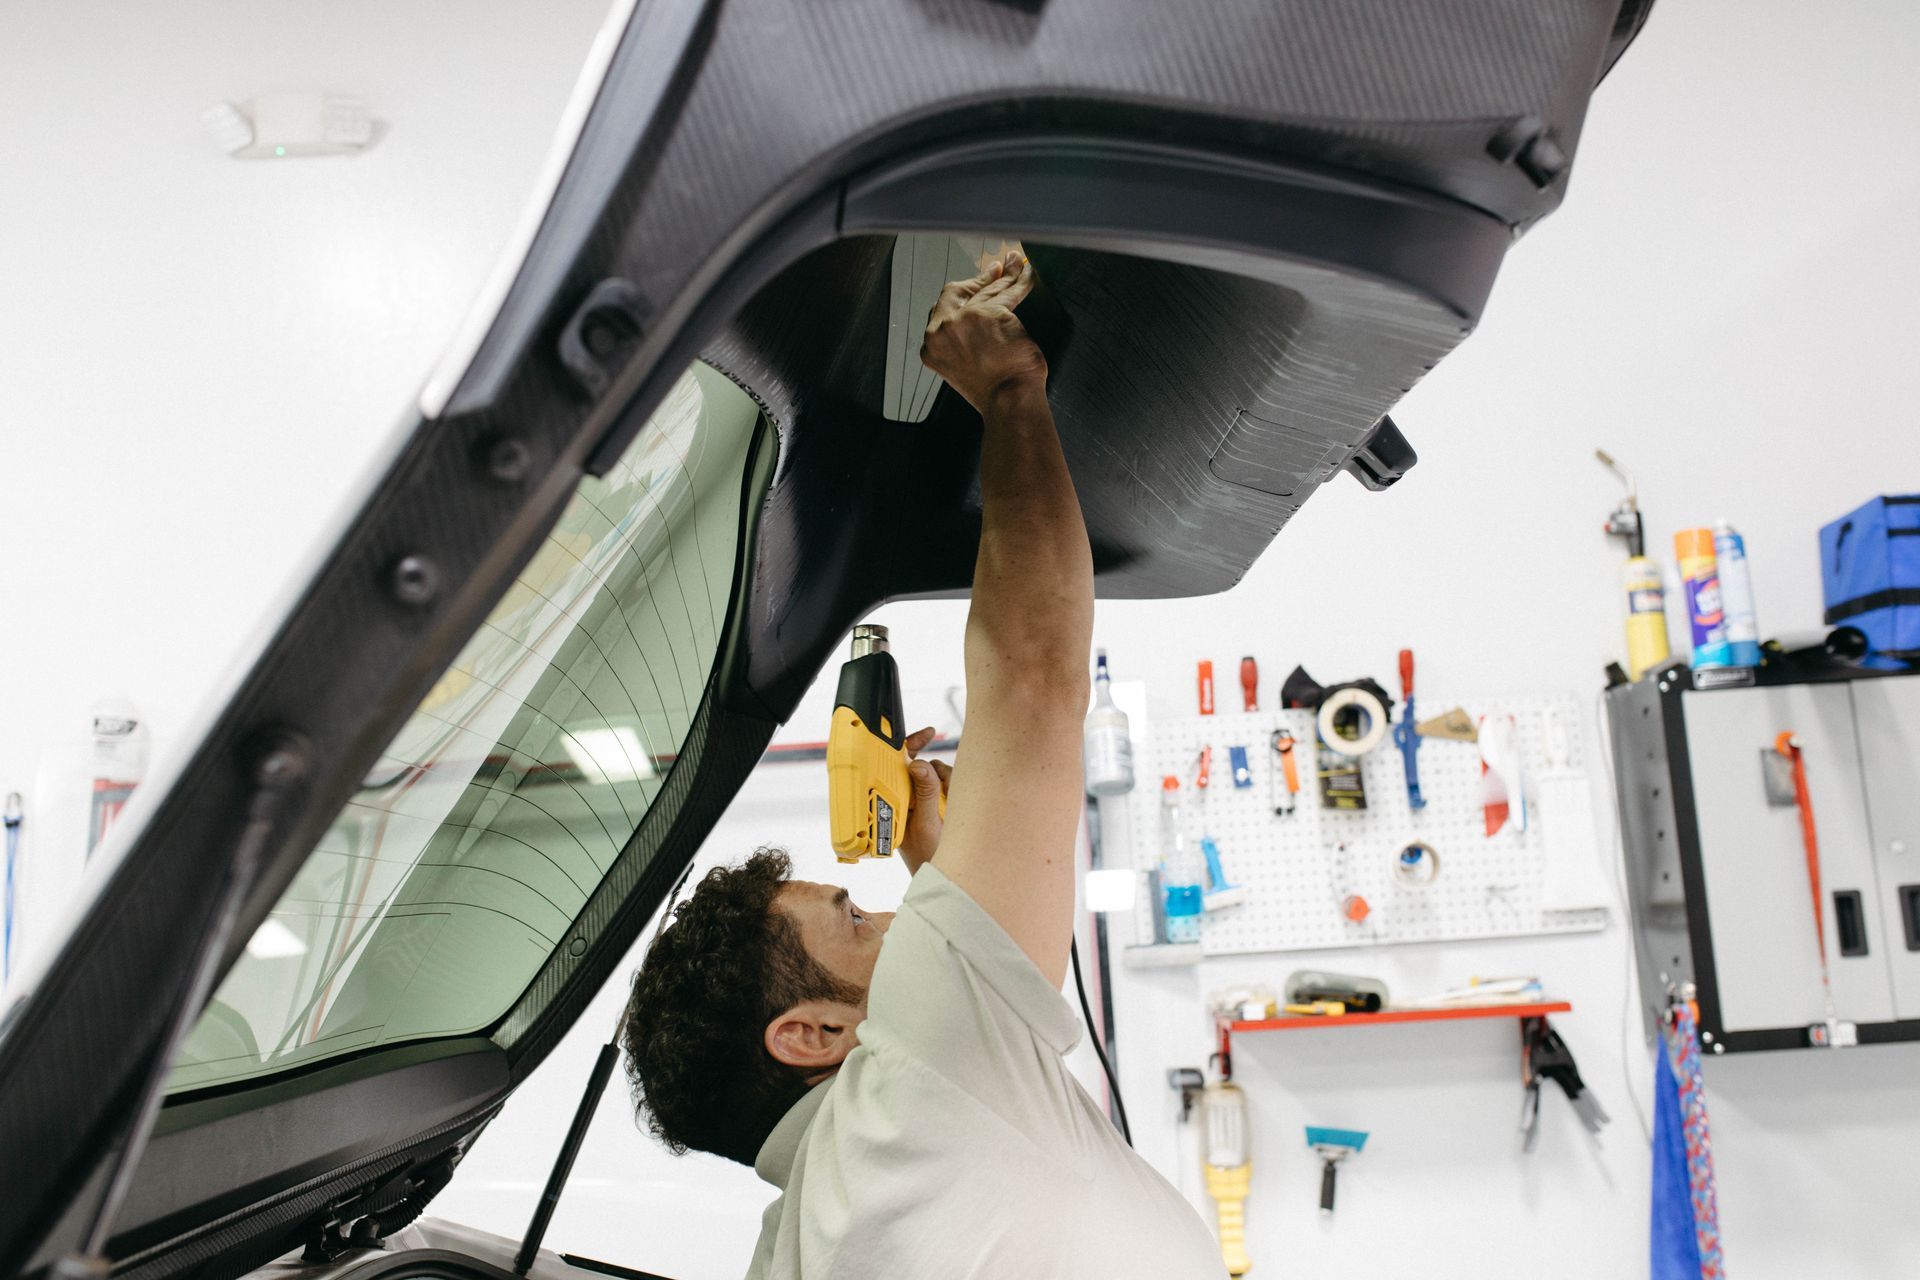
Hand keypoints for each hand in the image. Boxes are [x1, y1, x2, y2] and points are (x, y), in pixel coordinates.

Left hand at [900, 725, 950, 871]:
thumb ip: (926, 793)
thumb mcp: (928, 824)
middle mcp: (908, 798)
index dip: (910, 745)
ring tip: (951, 806)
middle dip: (938, 773)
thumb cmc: (928, 859)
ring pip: (940, 774)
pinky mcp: (941, 805)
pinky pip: (951, 785)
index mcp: (895, 801)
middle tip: (946, 787)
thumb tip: (917, 764)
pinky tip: (957, 807)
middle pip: (924, 766)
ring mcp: (925, 802)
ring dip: (949, 783)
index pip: (898, 764)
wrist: (949, 881)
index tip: (928, 734)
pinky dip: (957, 790)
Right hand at [919, 249, 1044, 413]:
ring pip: (988, 290)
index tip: (977, 285)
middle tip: (997, 270)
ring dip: (1006, 275)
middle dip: (979, 278)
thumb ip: (961, 341)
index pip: (942, 309)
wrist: (1008, 401)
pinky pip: (1009, 292)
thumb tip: (977, 315)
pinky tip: (1028, 275)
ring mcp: (965, 320)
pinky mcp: (990, 313)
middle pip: (958, 291)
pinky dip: (1021, 282)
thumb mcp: (963, 367)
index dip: (962, 295)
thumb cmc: (993, 391)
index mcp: (931, 347)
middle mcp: (942, 330)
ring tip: (1018, 265)